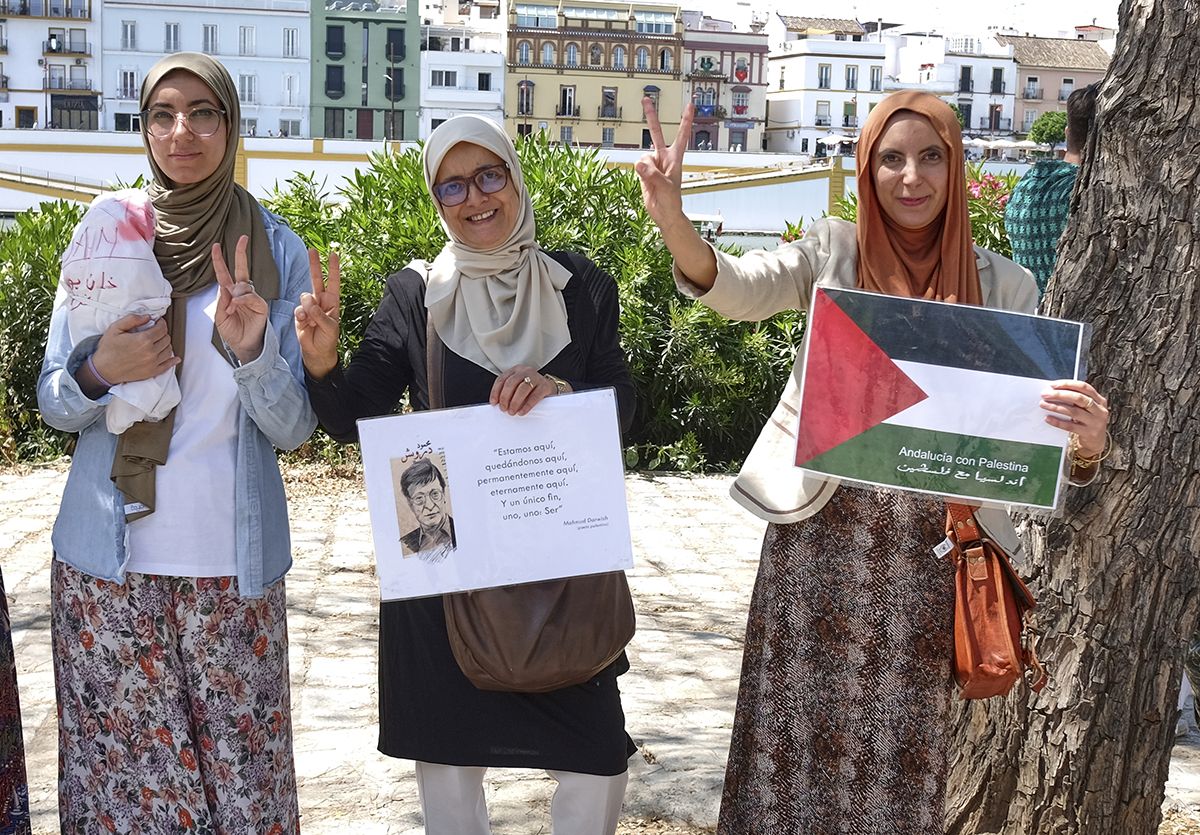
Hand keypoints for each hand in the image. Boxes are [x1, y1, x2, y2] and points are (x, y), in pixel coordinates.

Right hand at [89, 313, 178, 386]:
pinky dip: (173, 360)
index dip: (161, 323)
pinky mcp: (152, 372)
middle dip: (162, 333)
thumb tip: (147, 317)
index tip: (158, 322)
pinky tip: (175, 358)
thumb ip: (132, 319)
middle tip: (155, 331)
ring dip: (165, 344)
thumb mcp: (115, 328)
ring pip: (169, 350)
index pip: (162, 328)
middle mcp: (151, 352)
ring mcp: (153, 363)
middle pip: (166, 338)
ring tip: (158, 341)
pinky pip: (168, 365)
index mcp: (143, 339)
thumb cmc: (108, 349)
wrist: (103, 370)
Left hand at [212, 236, 268, 363]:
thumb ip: (222, 302)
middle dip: (241, 253)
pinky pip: (250, 296)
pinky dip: (242, 301)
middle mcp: (242, 293)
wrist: (243, 346)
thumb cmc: (232, 332)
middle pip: (242, 269)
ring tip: (232, 310)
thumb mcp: (220, 317)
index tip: (215, 246)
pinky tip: (237, 308)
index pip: (224, 273)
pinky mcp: (261, 305)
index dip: (219, 260)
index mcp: (229, 294)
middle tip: (243, 238)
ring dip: (235, 297)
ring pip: (243, 286)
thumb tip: (228, 289)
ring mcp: (252, 298)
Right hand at [294, 248, 340, 378]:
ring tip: (311, 320)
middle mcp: (321, 301)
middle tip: (312, 250)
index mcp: (333, 302)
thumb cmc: (328, 339)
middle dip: (314, 265)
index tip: (333, 254)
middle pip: (316, 279)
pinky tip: (304, 323)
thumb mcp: (330, 327)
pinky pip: (298, 309)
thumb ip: (320, 315)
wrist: (317, 351)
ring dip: (308, 307)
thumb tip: (309, 303)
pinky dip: (301, 315)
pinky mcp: (300, 314)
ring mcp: (309, 307)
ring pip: (305, 296)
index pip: (333, 282)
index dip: (333, 268)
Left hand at [491, 366, 556, 415]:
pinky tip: (522, 412)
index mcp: (515, 370)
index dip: (496, 392)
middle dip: (505, 397)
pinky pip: (534, 396)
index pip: (502, 379)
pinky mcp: (545, 386)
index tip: (494, 403)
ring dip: (515, 402)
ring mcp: (536, 377)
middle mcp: (525, 371)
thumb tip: (498, 404)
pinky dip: (527, 405)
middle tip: (503, 409)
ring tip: (512, 412)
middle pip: (511, 383)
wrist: (550, 388)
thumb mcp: (518, 387)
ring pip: (522, 388)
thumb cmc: (530, 390)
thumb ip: (508, 392)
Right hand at [634, 97, 694, 230]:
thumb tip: (640, 163)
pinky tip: (646, 180)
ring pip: (643, 155)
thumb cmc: (672, 201)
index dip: (685, 119)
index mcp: (675, 158)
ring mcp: (653, 164)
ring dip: (645, 167)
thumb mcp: (666, 187)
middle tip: (646, 99)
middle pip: (657, 132)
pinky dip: (639, 172)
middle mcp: (664, 157)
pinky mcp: (644, 171)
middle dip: (651, 116)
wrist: (663, 213)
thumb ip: (653, 174)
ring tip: (653, 180)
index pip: (682, 134)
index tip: (689, 105)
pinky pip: (637, 165)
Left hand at [1040, 380, 1109, 457]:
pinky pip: (1070, 426)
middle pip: (1078, 398)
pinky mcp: (1089, 433)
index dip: (1068, 384)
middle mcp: (1099, 410)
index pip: (1084, 387)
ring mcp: (1095, 422)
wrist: (1096, 442)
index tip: (1053, 385)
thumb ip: (1075, 399)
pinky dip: (1058, 422)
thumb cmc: (1087, 421)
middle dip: (1060, 395)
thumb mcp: (1087, 408)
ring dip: (1056, 407)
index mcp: (1099, 400)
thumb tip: (1053, 391)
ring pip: (1073, 412)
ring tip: (1043, 404)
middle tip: (1045, 394)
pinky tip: (1048, 418)